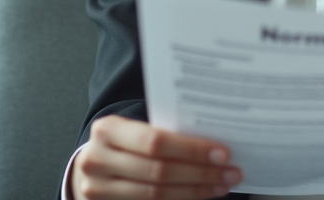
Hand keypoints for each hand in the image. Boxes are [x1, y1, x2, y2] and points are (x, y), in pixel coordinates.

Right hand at [71, 116, 241, 199]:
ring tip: (221, 186)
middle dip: (200, 173)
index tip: (222, 153)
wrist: (92, 168)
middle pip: (158, 171)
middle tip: (230, 172)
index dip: (191, 149)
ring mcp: (97, 189)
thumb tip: (214, 145)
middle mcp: (96, 160)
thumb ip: (163, 135)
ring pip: (156, 194)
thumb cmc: (124, 145)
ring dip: (195, 191)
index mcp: (107, 129)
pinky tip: (200, 195)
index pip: (155, 141)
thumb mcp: (134, 132)